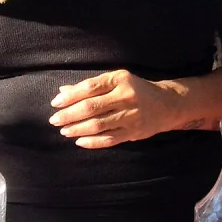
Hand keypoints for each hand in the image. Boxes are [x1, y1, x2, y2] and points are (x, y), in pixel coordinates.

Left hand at [49, 69, 197, 147]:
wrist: (167, 104)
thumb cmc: (135, 89)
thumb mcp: (117, 80)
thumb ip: (91, 86)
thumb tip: (63, 91)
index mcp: (120, 80)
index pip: (90, 87)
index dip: (70, 96)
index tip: (56, 103)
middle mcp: (126, 97)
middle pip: (92, 107)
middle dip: (69, 115)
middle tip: (54, 120)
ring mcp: (130, 116)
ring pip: (98, 125)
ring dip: (77, 129)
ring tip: (64, 131)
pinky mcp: (133, 132)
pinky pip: (109, 139)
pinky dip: (92, 141)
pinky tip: (79, 141)